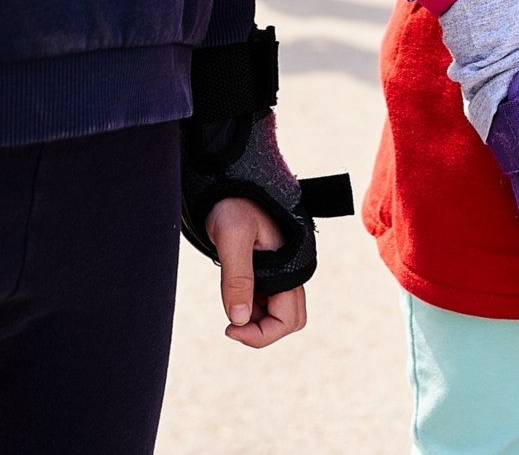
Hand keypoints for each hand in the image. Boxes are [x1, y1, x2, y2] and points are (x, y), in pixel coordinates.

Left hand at [208, 196, 307, 347]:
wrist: (230, 183)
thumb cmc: (232, 203)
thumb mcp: (231, 236)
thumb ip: (236, 277)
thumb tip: (238, 319)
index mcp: (289, 267)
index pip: (287, 321)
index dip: (260, 334)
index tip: (229, 328)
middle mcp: (289, 272)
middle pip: (288, 322)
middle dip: (261, 331)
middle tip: (230, 323)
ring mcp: (280, 271)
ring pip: (277, 313)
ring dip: (255, 320)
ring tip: (229, 302)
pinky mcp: (268, 267)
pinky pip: (267, 300)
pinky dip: (250, 307)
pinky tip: (232, 293)